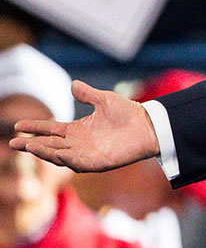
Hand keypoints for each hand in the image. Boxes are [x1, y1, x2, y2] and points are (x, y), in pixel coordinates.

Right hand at [8, 81, 159, 171]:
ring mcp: (87, 154)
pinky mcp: (97, 162)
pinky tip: (53, 153)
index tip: (18, 125)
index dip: (35, 128)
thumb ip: (87, 94)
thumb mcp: (104, 100)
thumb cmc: (129, 113)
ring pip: (58, 155)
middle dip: (31, 144)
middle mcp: (78, 144)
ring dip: (43, 152)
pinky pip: (76, 163)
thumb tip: (72, 85)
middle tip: (13, 142)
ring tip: (28, 146)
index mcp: (77, 130)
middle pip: (49, 145)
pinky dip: (63, 159)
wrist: (149, 125)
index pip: (50, 130)